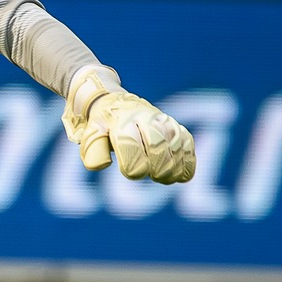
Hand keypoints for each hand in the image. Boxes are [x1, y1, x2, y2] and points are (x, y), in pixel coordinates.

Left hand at [63, 65, 195, 184]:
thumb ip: (94, 150)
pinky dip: (187, 162)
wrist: (117, 105)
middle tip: (152, 175)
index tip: (132, 172)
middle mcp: (147, 119)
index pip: (131, 145)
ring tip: (163, 177)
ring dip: (173, 168)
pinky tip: (179, 174)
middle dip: (156, 168)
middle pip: (157, 147)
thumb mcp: (93, 134)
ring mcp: (165, 123)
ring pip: (176, 147)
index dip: (133, 166)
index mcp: (123, 122)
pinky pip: (189, 145)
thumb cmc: (104, 126)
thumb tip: (100, 165)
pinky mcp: (177, 129)